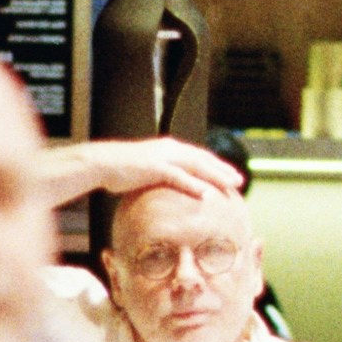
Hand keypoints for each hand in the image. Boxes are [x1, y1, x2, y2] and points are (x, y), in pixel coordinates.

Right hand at [45, 137, 243, 208]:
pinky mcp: (155, 168)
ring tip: (231, 186)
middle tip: (240, 181)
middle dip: (224, 169)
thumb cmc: (121, 169)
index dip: (217, 165)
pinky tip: (206, 194)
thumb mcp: (146, 169)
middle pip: (204, 159)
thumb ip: (162, 173)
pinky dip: (194, 185)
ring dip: (216, 176)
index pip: (199, 155)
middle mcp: (171, 149)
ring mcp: (164, 157)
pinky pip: (179, 177)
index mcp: (170, 148)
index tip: (231, 174)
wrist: (102, 163)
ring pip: (197, 166)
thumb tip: (171, 184)